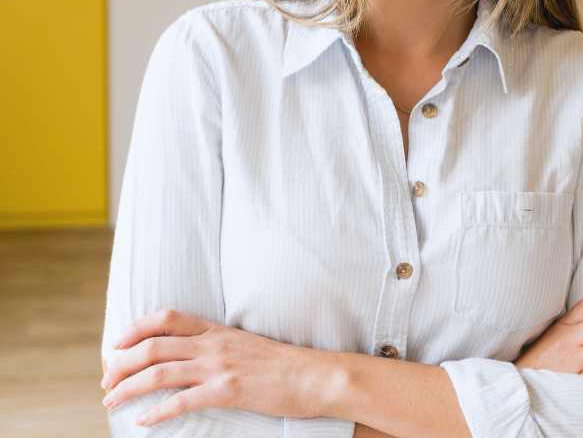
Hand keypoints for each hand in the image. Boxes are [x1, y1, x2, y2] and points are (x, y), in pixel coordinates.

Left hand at [100, 310, 328, 426]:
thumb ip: (218, 346)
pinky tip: (143, 422)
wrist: (317, 376)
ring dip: (128, 388)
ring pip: (159, 372)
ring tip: (111, 401)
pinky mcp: (228, 391)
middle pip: (153, 346)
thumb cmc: (285, 365)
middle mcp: (214, 344)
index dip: (134, 329)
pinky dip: (157, 413)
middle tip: (106, 382)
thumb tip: (191, 357)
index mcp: (218, 330)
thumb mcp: (247, 344)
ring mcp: (220, 367)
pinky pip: (182, 401)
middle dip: (121, 364)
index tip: (116, 346)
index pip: (166, 318)